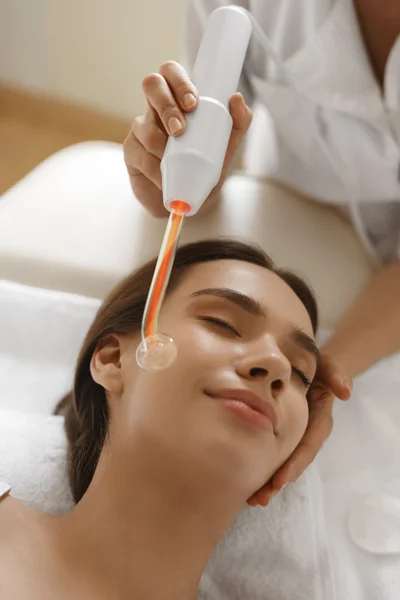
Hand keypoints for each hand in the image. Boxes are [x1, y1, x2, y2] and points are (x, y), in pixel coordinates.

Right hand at [123, 60, 251, 216]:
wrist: (187, 201)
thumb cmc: (204, 170)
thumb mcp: (225, 149)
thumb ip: (237, 124)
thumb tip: (237, 99)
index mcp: (179, 100)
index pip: (172, 72)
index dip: (179, 82)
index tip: (193, 104)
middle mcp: (157, 109)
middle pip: (151, 84)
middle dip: (166, 105)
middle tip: (180, 131)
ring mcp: (141, 129)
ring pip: (144, 126)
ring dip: (162, 147)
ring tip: (174, 165)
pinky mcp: (131, 152)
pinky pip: (139, 153)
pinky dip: (154, 168)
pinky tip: (163, 178)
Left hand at [247, 353, 351, 506]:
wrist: (308, 365)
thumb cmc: (318, 365)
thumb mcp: (328, 366)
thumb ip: (336, 374)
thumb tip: (344, 392)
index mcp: (319, 420)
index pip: (308, 445)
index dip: (295, 463)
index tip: (281, 480)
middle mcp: (308, 433)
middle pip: (295, 462)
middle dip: (279, 481)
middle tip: (261, 497)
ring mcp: (294, 436)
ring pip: (283, 463)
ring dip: (269, 483)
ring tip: (252, 499)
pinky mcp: (281, 435)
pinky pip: (273, 454)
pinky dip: (262, 469)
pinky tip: (247, 484)